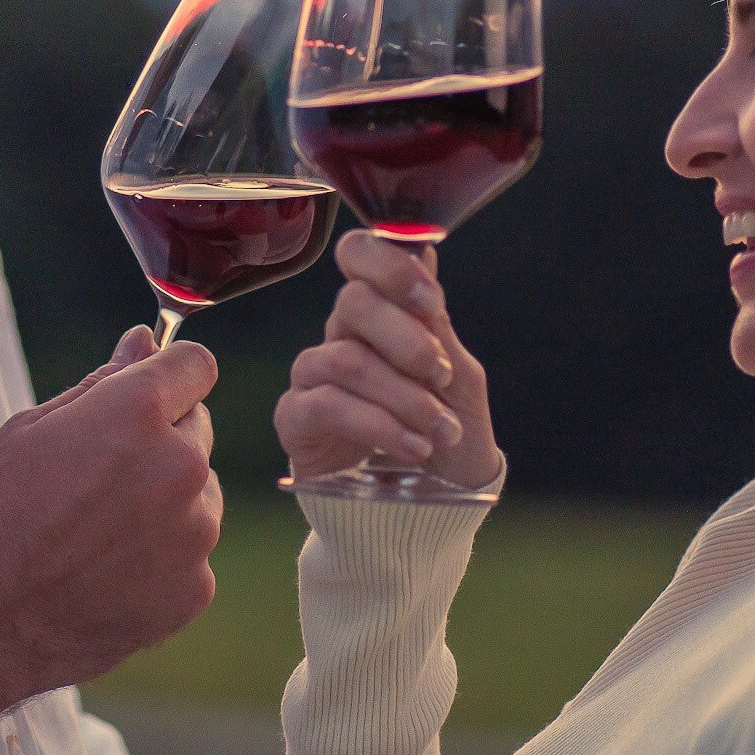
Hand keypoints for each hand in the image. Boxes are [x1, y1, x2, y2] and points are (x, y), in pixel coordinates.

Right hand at [0, 326, 222, 703]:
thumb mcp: (33, 428)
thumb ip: (102, 381)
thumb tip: (143, 342)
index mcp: (140, 412)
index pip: (196, 365)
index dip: (169, 377)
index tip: (148, 397)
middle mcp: (181, 465)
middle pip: (198, 428)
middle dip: (162, 440)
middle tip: (103, 477)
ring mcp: (195, 531)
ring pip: (200, 493)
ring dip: (167, 500)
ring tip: (102, 531)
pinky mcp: (196, 586)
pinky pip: (193, 553)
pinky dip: (164, 558)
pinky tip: (112, 571)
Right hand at [274, 231, 499, 489]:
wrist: (435, 507)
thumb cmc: (450, 436)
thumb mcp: (458, 381)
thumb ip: (435, 324)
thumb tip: (424, 247)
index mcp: (382, 314)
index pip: (362, 256)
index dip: (391, 267)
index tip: (431, 301)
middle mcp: (342, 335)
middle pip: (354, 302)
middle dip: (406, 339)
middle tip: (441, 376)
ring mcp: (314, 376)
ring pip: (346, 360)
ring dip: (403, 397)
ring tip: (439, 432)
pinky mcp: (295, 418)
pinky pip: (325, 405)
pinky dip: (379, 426)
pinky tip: (413, 448)